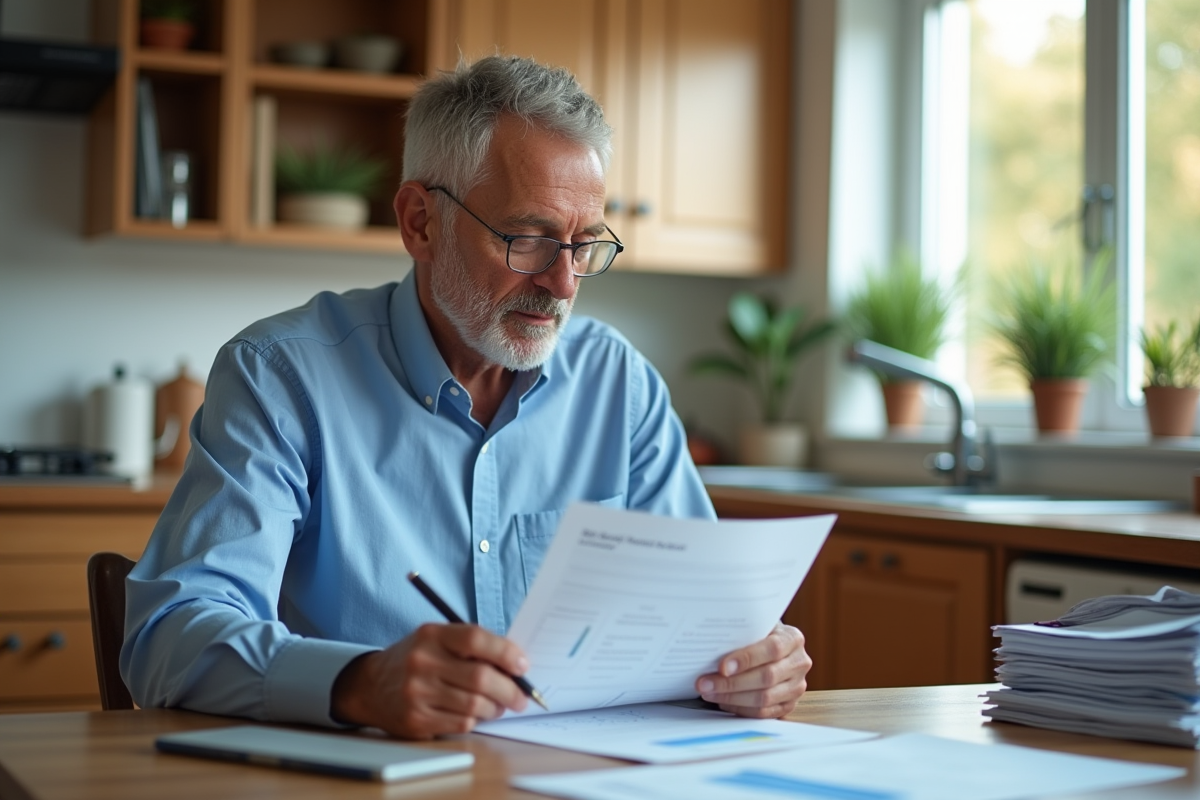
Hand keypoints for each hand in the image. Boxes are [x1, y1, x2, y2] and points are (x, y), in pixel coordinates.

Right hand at [331, 622, 529, 738]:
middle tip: (521, 697)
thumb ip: (472, 646)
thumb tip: (515, 664)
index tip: (523, 665)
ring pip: (475, 705)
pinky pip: (461, 723)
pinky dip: (475, 719)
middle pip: (481, 678)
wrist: (370, 686)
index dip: (505, 652)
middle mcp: (422, 662)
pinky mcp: (416, 720)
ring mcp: (417, 693)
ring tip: (497, 705)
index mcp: (432, 635)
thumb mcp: (437, 639)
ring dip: (495, 708)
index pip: (475, 639)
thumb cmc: (416, 660)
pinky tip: (473, 713)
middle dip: (510, 690)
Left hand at [694, 622, 810, 718]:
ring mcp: (797, 686)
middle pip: (767, 677)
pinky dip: (741, 709)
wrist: (775, 647)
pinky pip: (764, 713)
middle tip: (705, 683)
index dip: (747, 659)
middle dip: (731, 683)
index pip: (772, 649)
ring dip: (732, 698)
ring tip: (709, 693)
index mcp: (793, 638)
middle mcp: (799, 663)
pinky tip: (723, 702)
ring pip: (764, 699)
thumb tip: (712, 644)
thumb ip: (742, 633)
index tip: (722, 666)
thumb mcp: (755, 626)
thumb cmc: (759, 635)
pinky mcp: (789, 705)